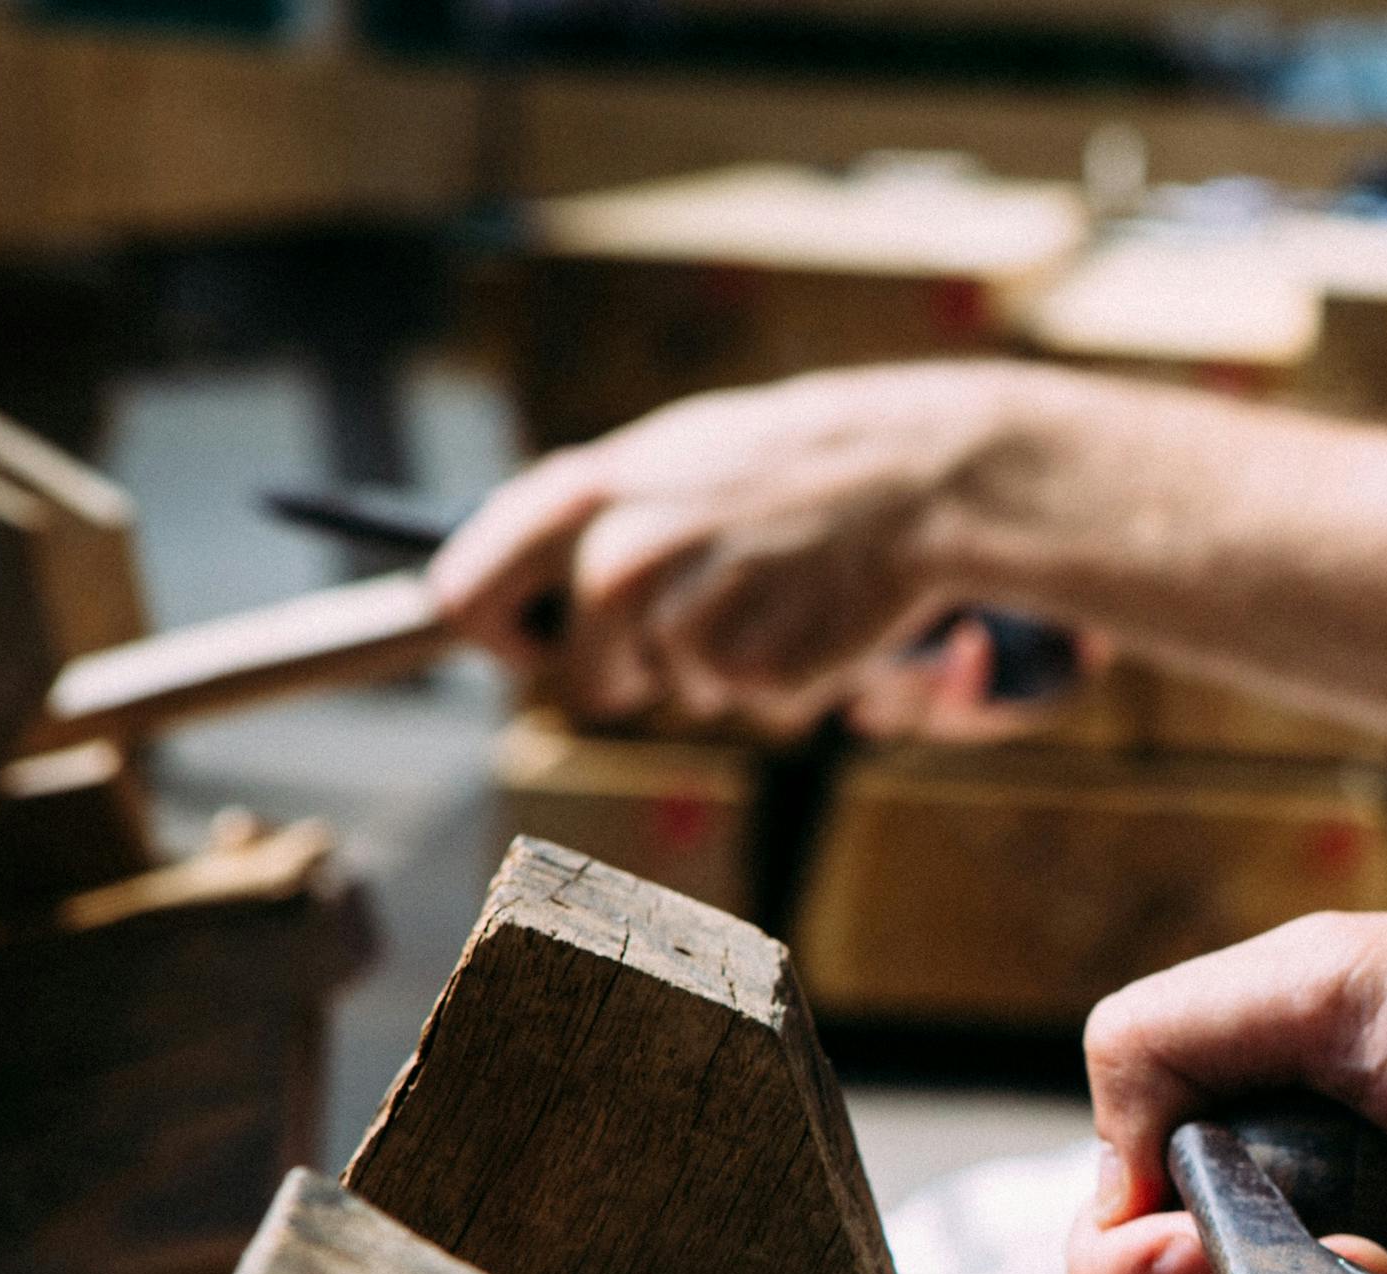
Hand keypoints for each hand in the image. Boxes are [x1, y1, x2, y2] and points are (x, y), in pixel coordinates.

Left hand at [431, 361, 1065, 733]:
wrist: (919, 474)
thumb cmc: (790, 464)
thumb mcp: (672, 454)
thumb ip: (584, 511)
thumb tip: (498, 578)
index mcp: (587, 495)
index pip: (467, 595)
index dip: (503, 635)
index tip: (538, 642)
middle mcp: (622, 558)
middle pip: (584, 683)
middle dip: (635, 676)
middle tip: (701, 623)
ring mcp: (689, 620)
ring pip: (677, 696)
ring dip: (723, 669)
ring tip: (775, 593)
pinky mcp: (756, 672)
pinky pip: (750, 706)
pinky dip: (785, 678)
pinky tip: (815, 613)